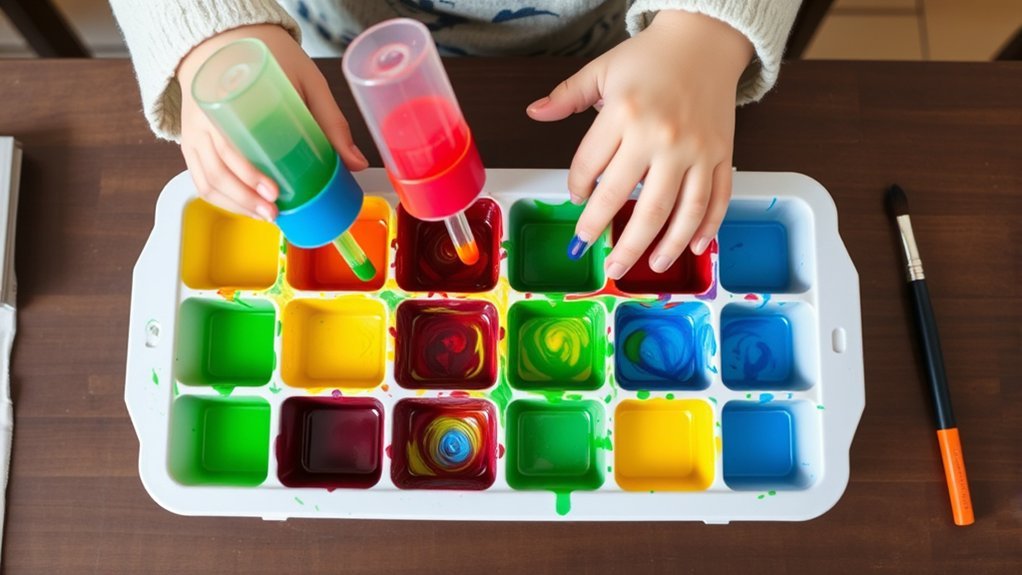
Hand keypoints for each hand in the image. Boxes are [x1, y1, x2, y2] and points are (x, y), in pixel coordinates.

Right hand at [176, 24, 367, 220]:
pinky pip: (201, 178)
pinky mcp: (193, 143)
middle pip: (217, 170)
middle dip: (245, 198)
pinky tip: (247, 208)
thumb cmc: (269, 60)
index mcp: (228, 98)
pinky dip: (221, 199)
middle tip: (275, 212)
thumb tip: (357, 163)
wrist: (227, 41)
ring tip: (266, 216)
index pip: (229, 144)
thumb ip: (331, 121)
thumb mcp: (307, 82)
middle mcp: (204, 118)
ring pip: (207, 180)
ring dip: (234, 204)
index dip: (248, 173)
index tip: (273, 191)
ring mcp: (195, 133)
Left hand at [527, 11, 752, 278]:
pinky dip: (707, 227)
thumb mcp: (602, 70)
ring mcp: (696, 149)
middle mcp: (661, 136)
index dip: (578, 191)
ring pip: (678, 211)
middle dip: (615, 239)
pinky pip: (716, 199)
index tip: (576, 203)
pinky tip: (694, 247)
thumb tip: (534, 113)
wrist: (706, 38)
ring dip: (662, 245)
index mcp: (625, 115)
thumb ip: (567, 96)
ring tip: (647, 266)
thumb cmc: (652, 57)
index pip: (591, 168)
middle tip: (604, 263)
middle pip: (633, 202)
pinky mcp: (722, 154)